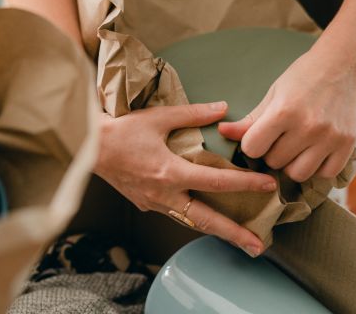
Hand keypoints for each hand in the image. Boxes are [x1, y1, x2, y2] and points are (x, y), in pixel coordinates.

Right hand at [95, 101, 277, 255]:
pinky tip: (205, 217)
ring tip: (239, 239)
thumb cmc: (121, 131)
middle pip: (206, 220)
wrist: (87, 147)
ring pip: (191, 222)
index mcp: (170, 173)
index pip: (217, 182)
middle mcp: (164, 195)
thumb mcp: (159, 118)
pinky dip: (194, 218)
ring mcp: (153, 203)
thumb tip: (222, 109)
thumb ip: (193, 114)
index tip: (268, 186)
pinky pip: (175, 215)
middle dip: (234, 235)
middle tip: (258, 246)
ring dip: (216, 231)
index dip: (246, 184)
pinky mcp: (145, 204)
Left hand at [218, 49, 355, 181]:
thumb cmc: (304, 77)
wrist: (344, 63)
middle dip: (272, 152)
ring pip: (298, 174)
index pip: (252, 148)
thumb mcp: (273, 94)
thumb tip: (222, 132)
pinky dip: (318, 167)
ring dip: (293, 164)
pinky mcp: (348, 143)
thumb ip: (249, 119)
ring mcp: (330, 137)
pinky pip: (326, 173)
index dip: (252, 144)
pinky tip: (315, 151)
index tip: (259, 136)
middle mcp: (308, 126)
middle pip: (274, 162)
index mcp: (284, 111)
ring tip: (296, 147)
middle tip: (281, 138)